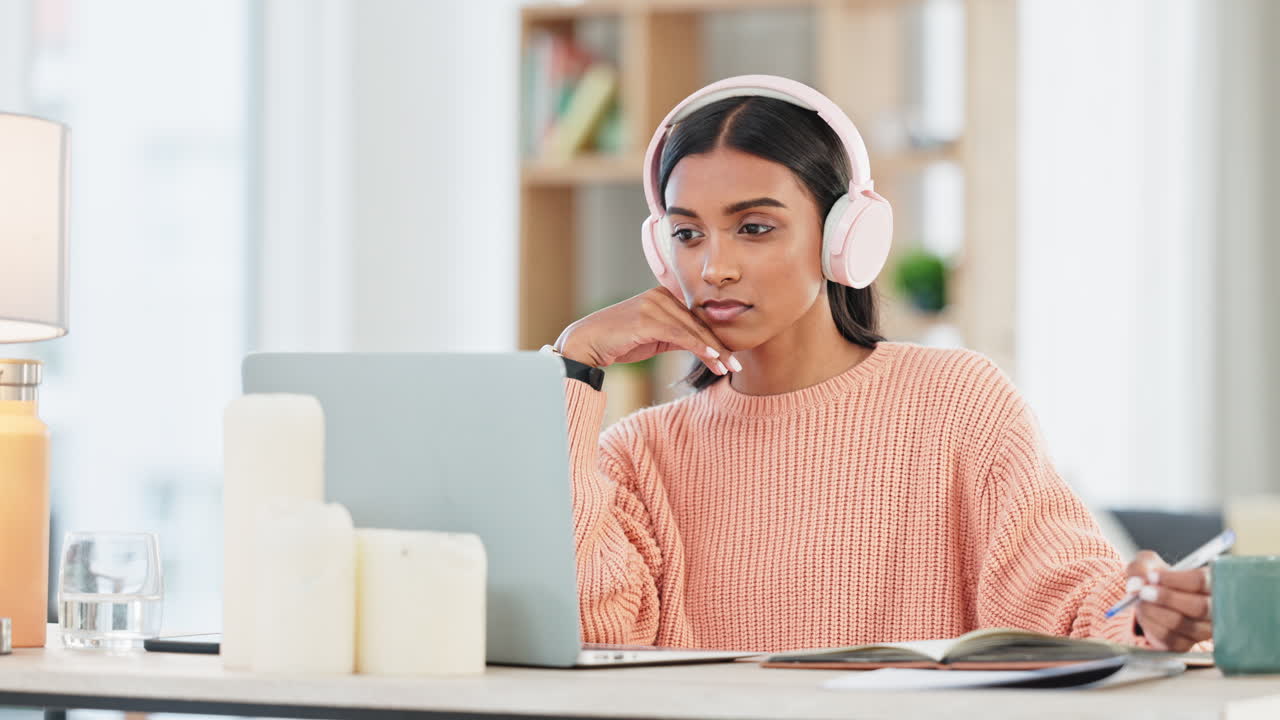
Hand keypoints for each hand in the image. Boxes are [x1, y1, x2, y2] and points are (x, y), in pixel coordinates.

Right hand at [554, 287, 740, 375]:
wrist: (587, 343)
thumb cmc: (618, 342)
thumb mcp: (654, 338)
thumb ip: (676, 337)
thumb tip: (703, 347)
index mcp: (663, 296)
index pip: (696, 319)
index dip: (715, 338)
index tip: (730, 357)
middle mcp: (660, 295)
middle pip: (697, 324)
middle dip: (719, 346)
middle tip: (736, 365)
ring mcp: (653, 305)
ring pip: (691, 330)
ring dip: (712, 350)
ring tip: (728, 367)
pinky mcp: (647, 318)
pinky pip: (679, 334)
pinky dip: (698, 346)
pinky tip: (712, 356)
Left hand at [1125, 550, 1211, 650]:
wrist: (1152, 602)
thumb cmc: (1157, 579)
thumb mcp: (1149, 565)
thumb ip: (1142, 568)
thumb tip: (1136, 583)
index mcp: (1211, 582)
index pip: (1202, 581)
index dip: (1176, 579)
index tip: (1152, 576)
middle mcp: (1214, 608)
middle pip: (1199, 606)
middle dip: (1167, 598)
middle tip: (1144, 591)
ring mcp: (1203, 630)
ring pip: (1182, 623)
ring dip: (1154, 611)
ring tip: (1140, 601)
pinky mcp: (1186, 644)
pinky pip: (1169, 637)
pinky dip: (1150, 624)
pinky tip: (1143, 613)